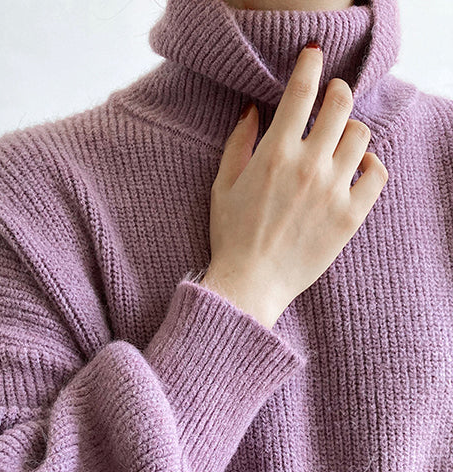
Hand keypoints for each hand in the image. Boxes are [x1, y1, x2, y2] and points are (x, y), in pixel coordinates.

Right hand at [205, 42, 388, 328]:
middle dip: (337, 91)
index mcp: (275, 154)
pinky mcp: (350, 216)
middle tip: (332, 97)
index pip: (301, 92)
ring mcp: (333, 191)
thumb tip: (252, 110)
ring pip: (361, 135)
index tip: (313, 58)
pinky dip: (371, 164)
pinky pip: (377, 174)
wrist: (250, 285)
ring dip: (351, 129)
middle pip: (341, 104)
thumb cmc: (231, 237)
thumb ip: (239, 142)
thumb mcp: (222, 185)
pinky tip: (358, 167)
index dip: (310, 66)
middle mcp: (309, 166)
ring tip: (340, 140)